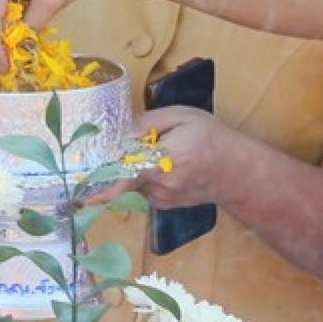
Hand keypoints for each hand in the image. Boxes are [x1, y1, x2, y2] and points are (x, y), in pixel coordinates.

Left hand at [93, 106, 253, 209]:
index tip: (84, 199)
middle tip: (149, 146)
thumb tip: (122, 133)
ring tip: (168, 155)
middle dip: (125, 160)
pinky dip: (147, 177)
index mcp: (165, 159)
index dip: (105, 187)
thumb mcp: (183, 117)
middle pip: (126, 172)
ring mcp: (163, 198)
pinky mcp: (165, 205)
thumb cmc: (211, 138)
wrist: (238, 171)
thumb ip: (149, 121)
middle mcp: (162, 184)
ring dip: (138, 168)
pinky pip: (144, 189)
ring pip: (134, 181)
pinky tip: (169, 168)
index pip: (129, 174)